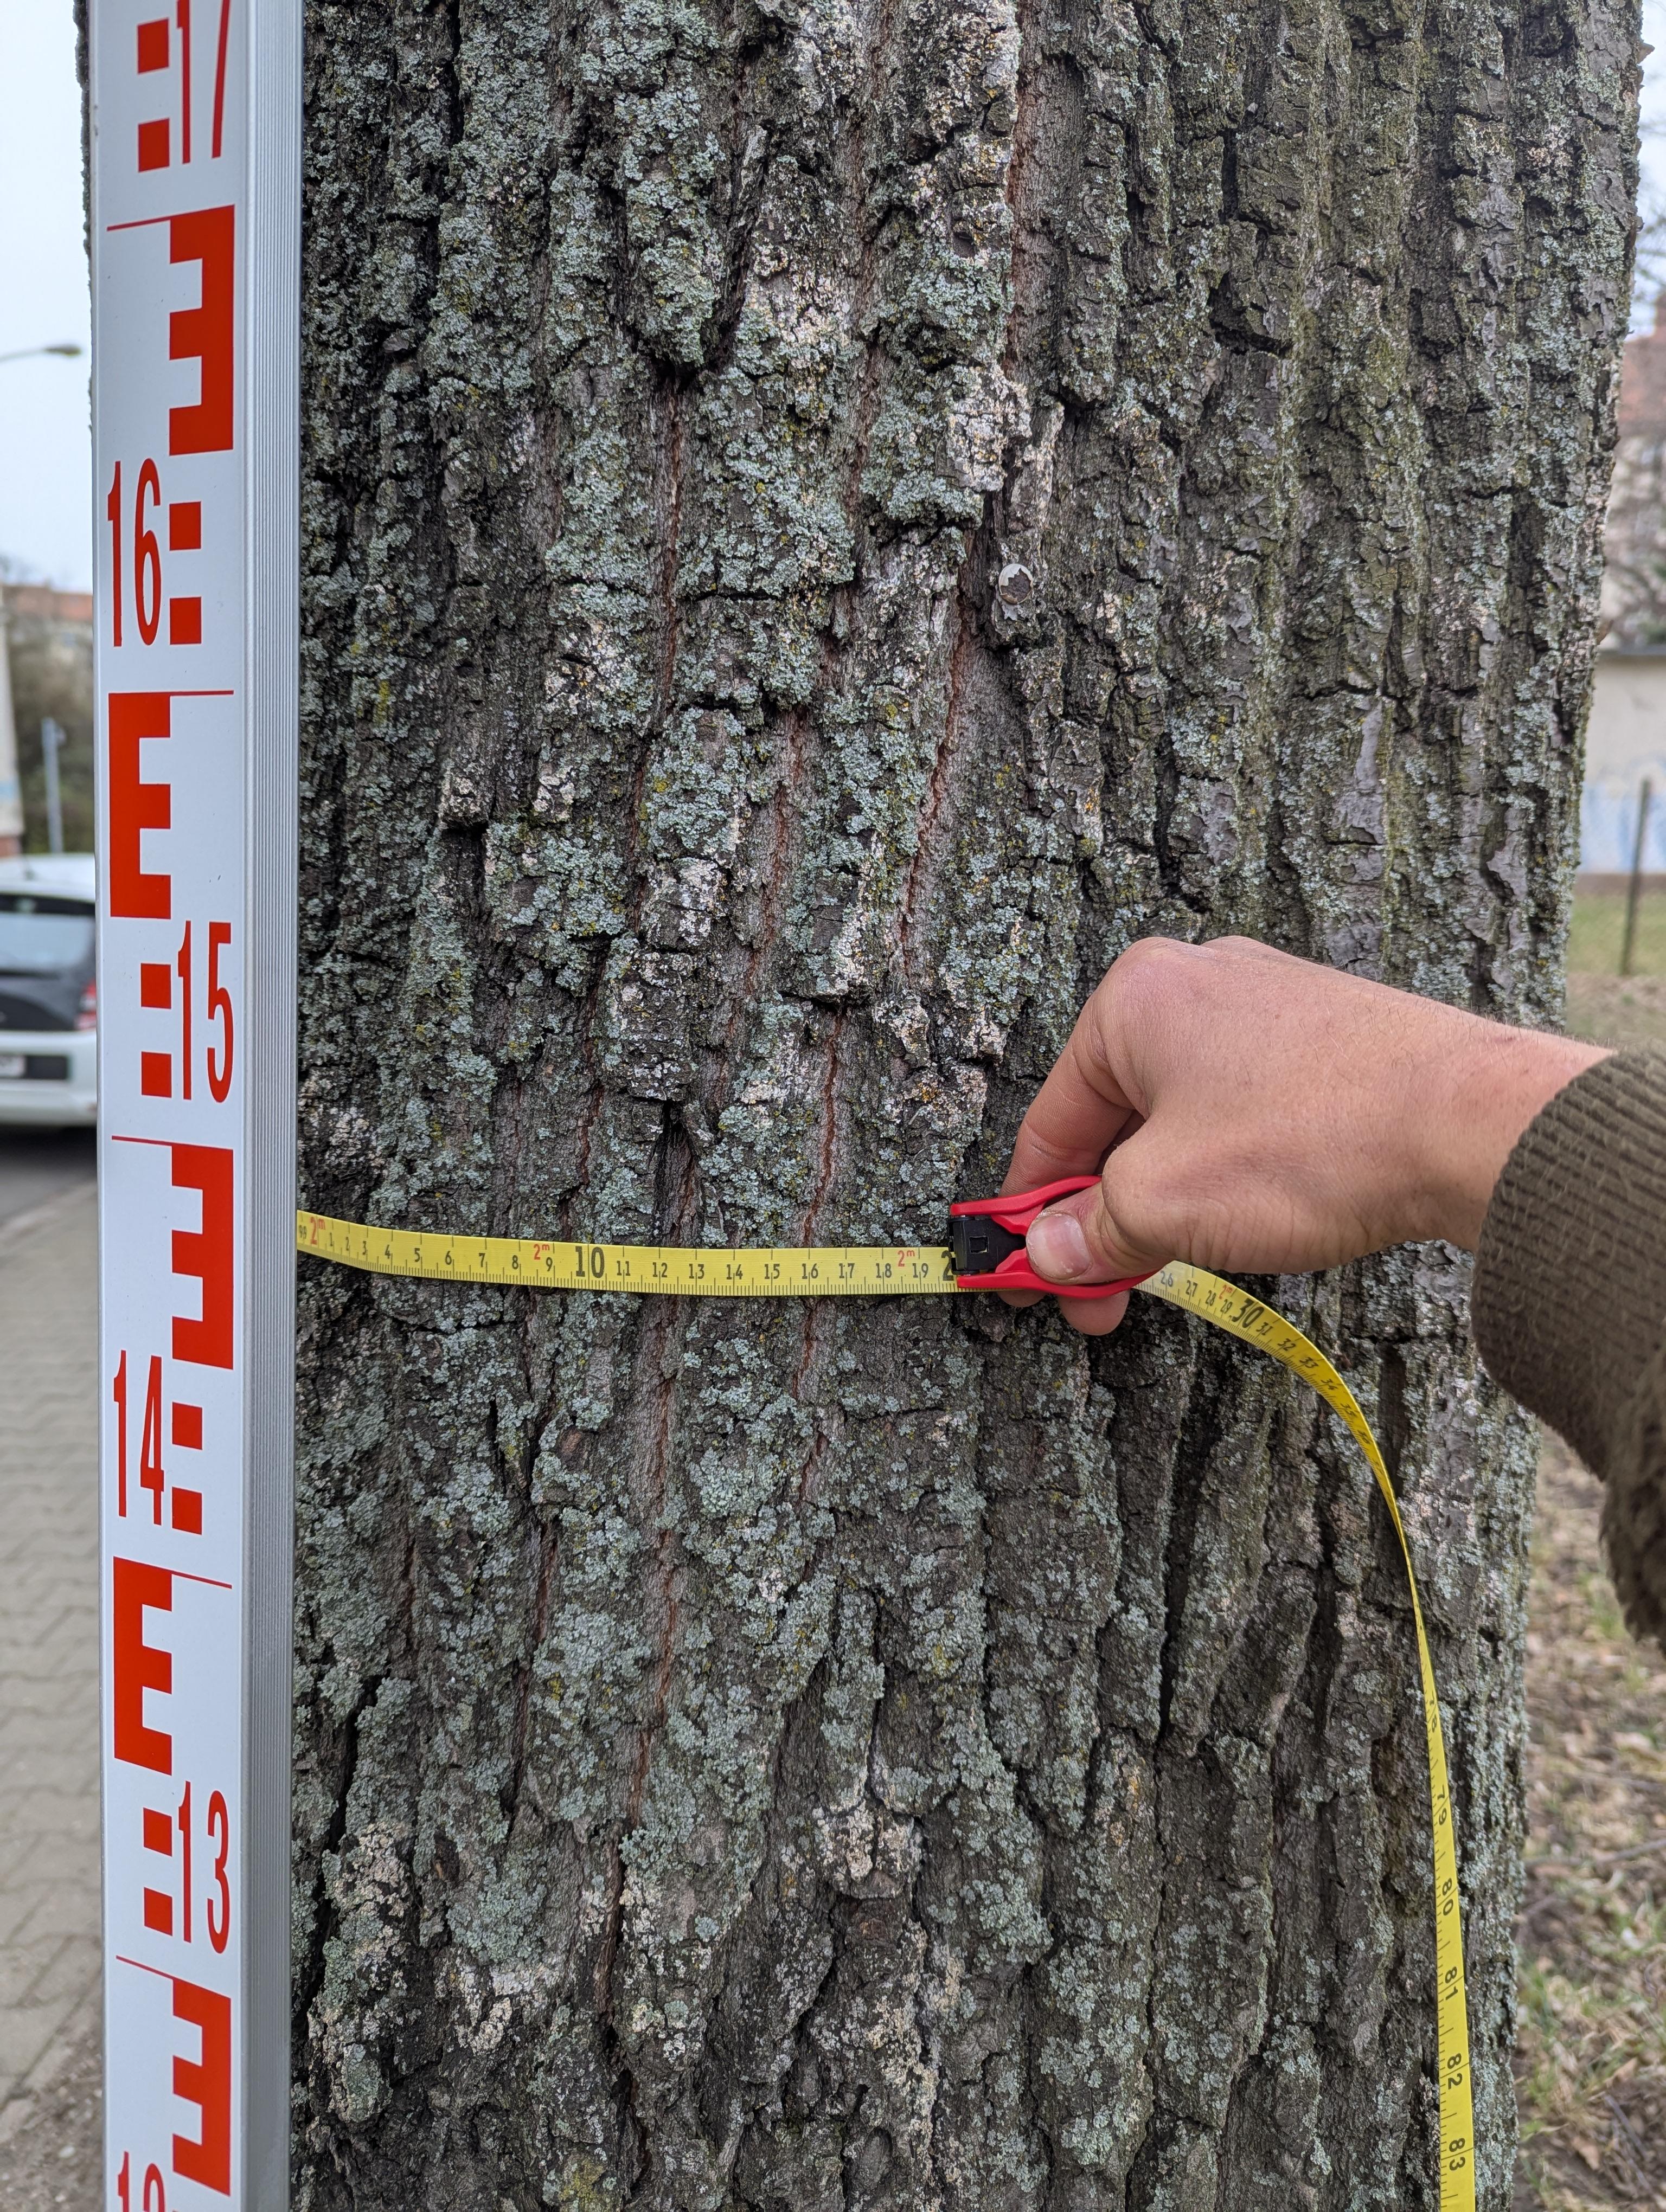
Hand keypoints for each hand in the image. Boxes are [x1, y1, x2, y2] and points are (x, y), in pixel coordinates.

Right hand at [1003, 936, 1606, 1334]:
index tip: (1021, 1274)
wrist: (1471, 1123)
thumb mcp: (1163, 1203)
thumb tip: (1052, 1253)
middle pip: (1117, 1120)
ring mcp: (1271, 1004)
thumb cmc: (1309, 1142)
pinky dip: (1226, 1171)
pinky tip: (1239, 1224)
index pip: (1051, 1121)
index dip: (1028, 1211)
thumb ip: (1092, 1231)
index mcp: (1134, 999)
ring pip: (1183, 1119)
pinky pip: (1246, 1111)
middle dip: (1103, 1218)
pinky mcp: (1331, 1037)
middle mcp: (1198, 981)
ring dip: (1165, 1200)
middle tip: (1100, 1300)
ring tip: (1173, 1270)